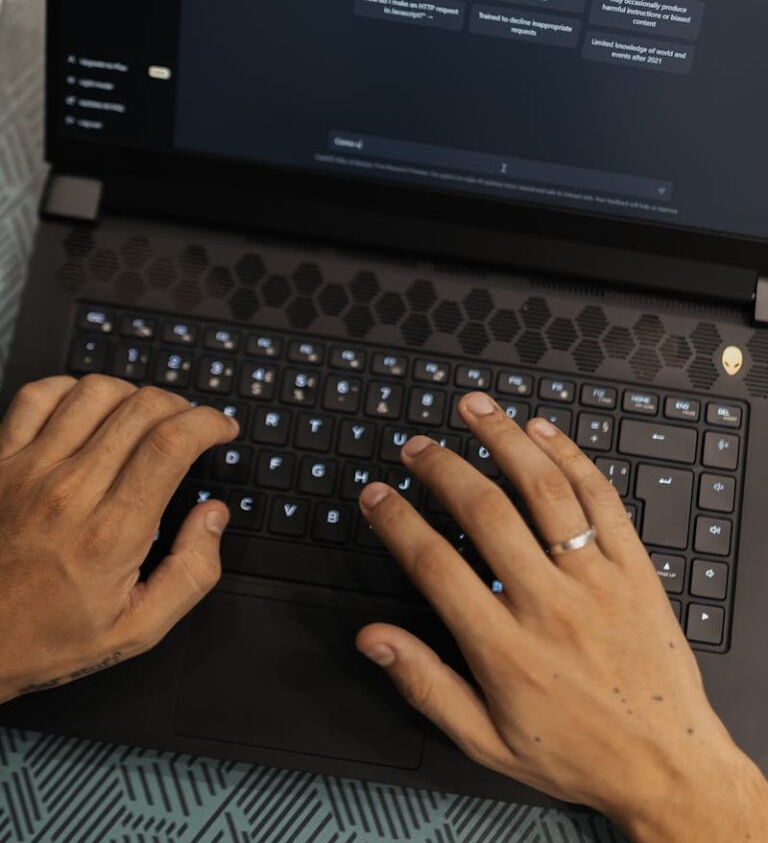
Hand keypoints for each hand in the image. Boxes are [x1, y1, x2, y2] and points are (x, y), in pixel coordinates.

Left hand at [0, 375, 235, 699]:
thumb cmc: (48, 637)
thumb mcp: (137, 630)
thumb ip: (191, 573)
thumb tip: (213, 516)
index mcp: (111, 534)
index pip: (171, 443)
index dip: (208, 422)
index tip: (221, 428)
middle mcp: (70, 492)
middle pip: (141, 408)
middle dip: (181, 406)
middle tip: (189, 427)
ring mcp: (29, 471)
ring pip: (95, 393)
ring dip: (132, 395)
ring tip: (143, 418)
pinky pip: (37, 396)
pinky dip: (70, 389)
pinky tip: (86, 410)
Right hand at [356, 393, 767, 841]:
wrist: (668, 767)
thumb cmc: (576, 753)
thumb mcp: (485, 741)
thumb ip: (425, 685)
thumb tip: (373, 639)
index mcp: (504, 648)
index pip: (434, 564)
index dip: (396, 521)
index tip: (375, 494)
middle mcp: (547, 605)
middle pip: (484, 511)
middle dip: (442, 468)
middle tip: (417, 447)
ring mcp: (595, 581)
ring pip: (544, 490)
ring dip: (504, 440)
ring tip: (475, 408)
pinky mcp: (634, 569)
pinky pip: (601, 500)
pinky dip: (571, 457)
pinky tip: (543, 431)